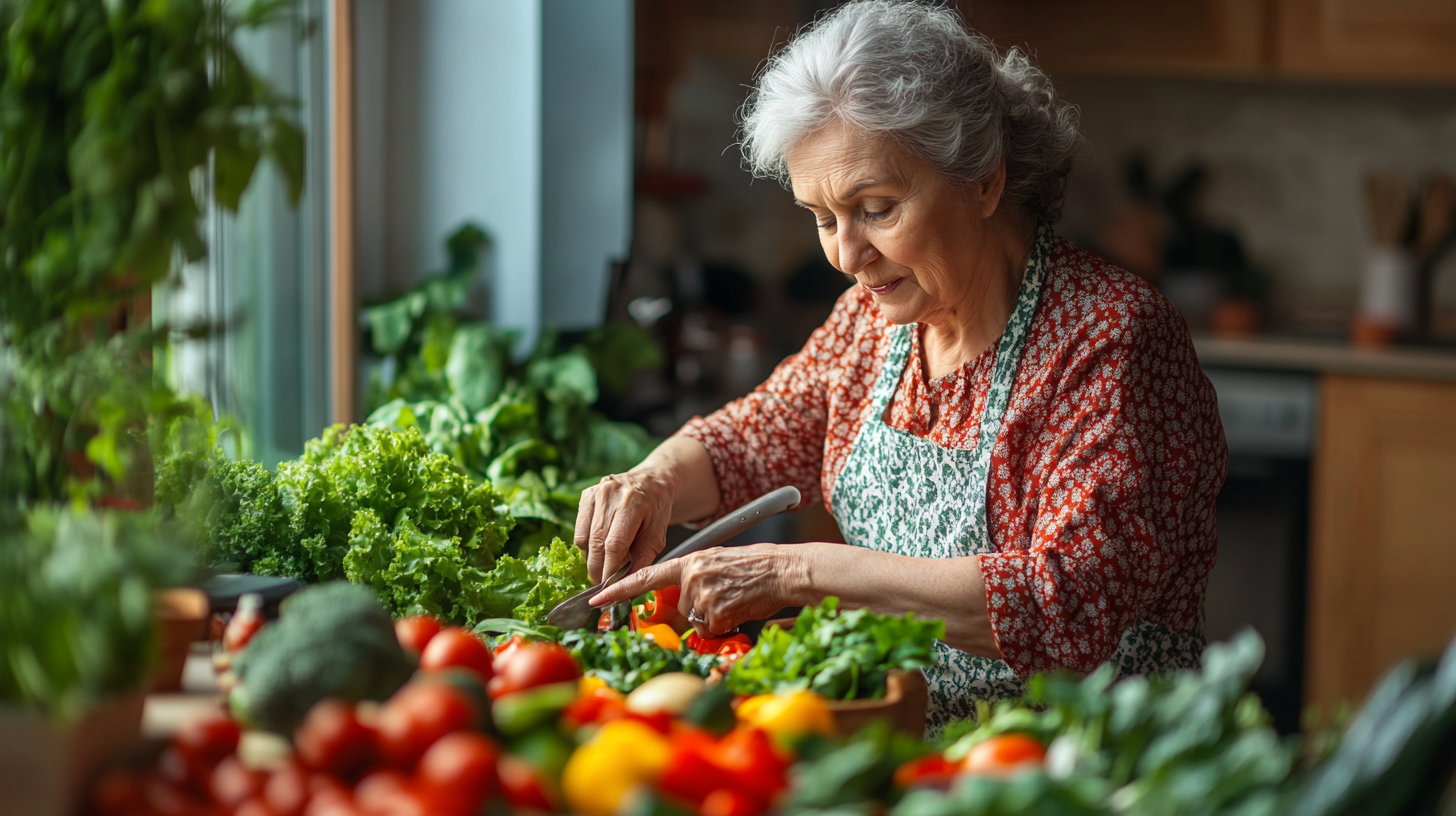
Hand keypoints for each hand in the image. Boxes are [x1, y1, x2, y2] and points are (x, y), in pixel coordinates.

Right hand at [574, 470, 675, 582]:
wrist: (651, 482)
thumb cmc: (656, 510)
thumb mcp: (658, 535)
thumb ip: (642, 558)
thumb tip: (625, 582)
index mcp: (633, 502)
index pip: (615, 544)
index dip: (610, 568)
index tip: (610, 585)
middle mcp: (611, 494)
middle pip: (596, 542)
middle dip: (598, 568)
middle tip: (603, 582)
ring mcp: (596, 492)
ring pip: (584, 538)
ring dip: (591, 558)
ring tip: (602, 565)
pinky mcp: (586, 495)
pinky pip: (579, 530)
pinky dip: (586, 545)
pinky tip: (598, 549)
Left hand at [590, 544, 811, 635]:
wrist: (784, 570)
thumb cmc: (755, 568)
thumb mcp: (716, 563)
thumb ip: (693, 578)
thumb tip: (680, 601)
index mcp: (689, 561)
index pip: (646, 577)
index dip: (619, 590)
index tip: (596, 600)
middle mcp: (692, 576)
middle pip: (680, 608)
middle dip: (698, 611)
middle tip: (725, 597)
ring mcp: (703, 595)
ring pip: (696, 622)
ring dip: (714, 619)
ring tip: (736, 600)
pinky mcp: (717, 612)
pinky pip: (713, 630)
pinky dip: (726, 625)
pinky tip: (740, 609)